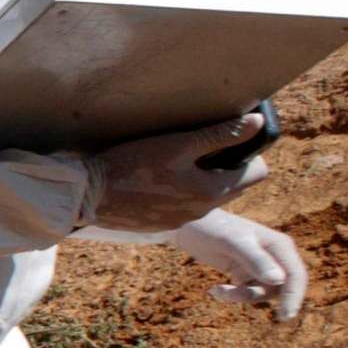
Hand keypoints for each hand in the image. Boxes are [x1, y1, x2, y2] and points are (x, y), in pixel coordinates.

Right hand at [85, 112, 269, 231]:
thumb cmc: (132, 165)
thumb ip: (220, 135)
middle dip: (228, 167)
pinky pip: (184, 208)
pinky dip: (179, 193)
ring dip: (202, 181)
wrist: (89, 196)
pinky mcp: (161, 224)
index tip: (229, 140)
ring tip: (176, 163)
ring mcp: (181, 220)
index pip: (257, 174)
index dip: (249, 154)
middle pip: (235, 187)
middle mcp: (203, 211)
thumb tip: (258, 123)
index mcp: (212, 190)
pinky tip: (155, 180)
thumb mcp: (178, 144)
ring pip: (208, 198)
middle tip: (202, 148)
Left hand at [174, 210, 307, 320]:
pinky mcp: (245, 274)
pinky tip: (214, 290)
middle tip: (243, 302)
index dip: (294, 296)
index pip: (295, 275)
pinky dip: (233, 295)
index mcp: (279, 245)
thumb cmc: (211, 227)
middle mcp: (275, 256)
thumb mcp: (232, 242)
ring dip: (241, 296)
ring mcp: (260, 267)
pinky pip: (248, 292)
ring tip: (217, 290)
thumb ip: (255, 259)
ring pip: (263, 293)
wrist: (187, 224)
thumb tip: (278, 280)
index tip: (285, 315)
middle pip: (282, 288)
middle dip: (260, 297)